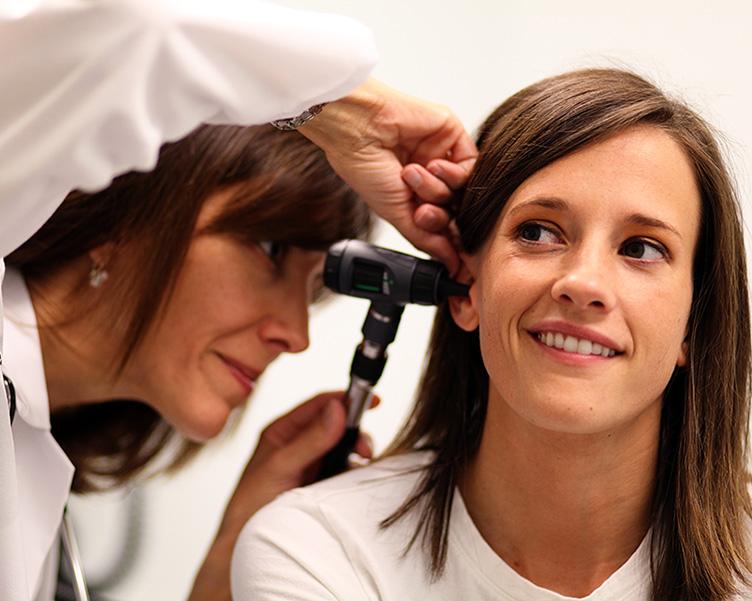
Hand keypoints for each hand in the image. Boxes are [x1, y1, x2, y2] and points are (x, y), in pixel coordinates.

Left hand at [188, 392, 373, 600]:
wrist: (244, 549)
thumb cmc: (249, 506)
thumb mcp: (279, 467)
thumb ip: (309, 440)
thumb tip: (337, 409)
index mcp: (283, 431)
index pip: (319, 405)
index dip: (346, 399)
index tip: (373, 400)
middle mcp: (299, 444)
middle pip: (337, 425)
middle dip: (355, 432)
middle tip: (365, 449)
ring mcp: (312, 465)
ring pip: (344, 447)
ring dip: (357, 452)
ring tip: (361, 464)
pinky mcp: (322, 485)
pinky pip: (345, 470)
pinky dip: (356, 471)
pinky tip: (357, 479)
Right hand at [300, 79, 475, 273]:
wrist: (360, 129)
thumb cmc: (366, 168)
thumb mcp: (397, 215)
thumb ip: (428, 241)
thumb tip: (452, 265)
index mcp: (415, 196)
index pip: (444, 224)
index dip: (447, 238)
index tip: (452, 254)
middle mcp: (431, 178)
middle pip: (456, 210)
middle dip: (440, 216)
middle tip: (421, 211)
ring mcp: (444, 157)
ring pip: (462, 190)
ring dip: (438, 190)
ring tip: (412, 177)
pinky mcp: (454, 137)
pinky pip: (471, 166)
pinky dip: (453, 173)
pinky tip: (430, 165)